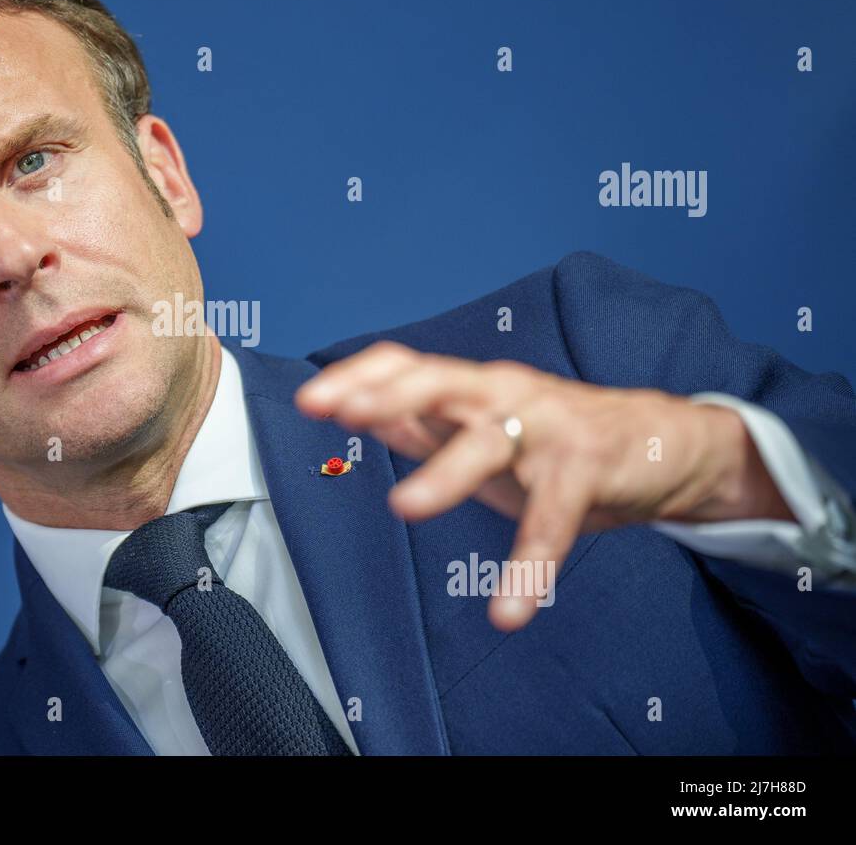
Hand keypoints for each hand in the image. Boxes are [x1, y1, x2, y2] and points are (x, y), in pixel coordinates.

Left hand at [294, 342, 792, 630]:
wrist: (663, 442)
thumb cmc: (556, 437)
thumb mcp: (481, 429)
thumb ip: (422, 423)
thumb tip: (354, 410)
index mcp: (470, 387)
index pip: (406, 364)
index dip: (357, 376)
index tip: (310, 401)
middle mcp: (504, 394)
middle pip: (439, 381)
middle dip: (388, 395)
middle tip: (345, 415)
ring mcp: (547, 428)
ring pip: (489, 443)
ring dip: (444, 474)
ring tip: (404, 508)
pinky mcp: (587, 469)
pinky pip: (553, 521)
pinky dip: (529, 566)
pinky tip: (508, 608)